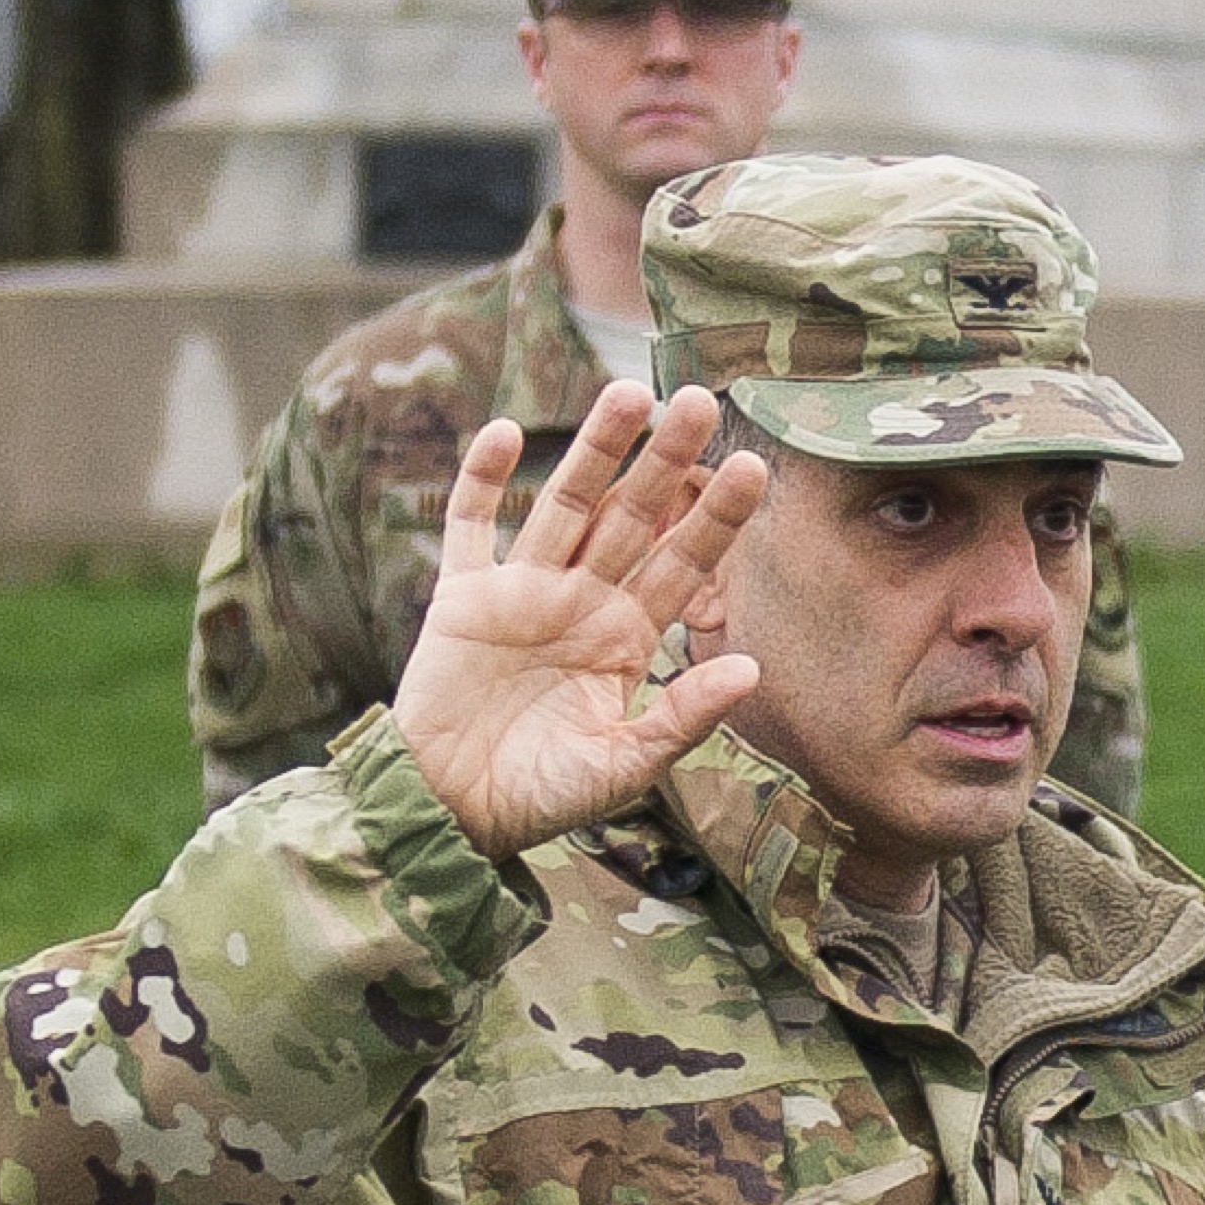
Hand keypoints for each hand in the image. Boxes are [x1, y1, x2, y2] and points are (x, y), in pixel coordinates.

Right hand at [387, 385, 768, 855]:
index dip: (714, 517)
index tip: (753, 466)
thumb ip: (682, 717)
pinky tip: (504, 433)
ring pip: (564, 505)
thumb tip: (751, 668)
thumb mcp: (622, 766)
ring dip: (593, 451)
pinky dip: (483, 480)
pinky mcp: (462, 597)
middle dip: (663, 461)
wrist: (450, 812)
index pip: (682, 562)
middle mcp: (581, 601)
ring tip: (629, 391)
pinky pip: (472, 526)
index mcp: (626, 638)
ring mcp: (521, 592)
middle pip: (630, 516)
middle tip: (699, 398)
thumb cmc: (542, 796)